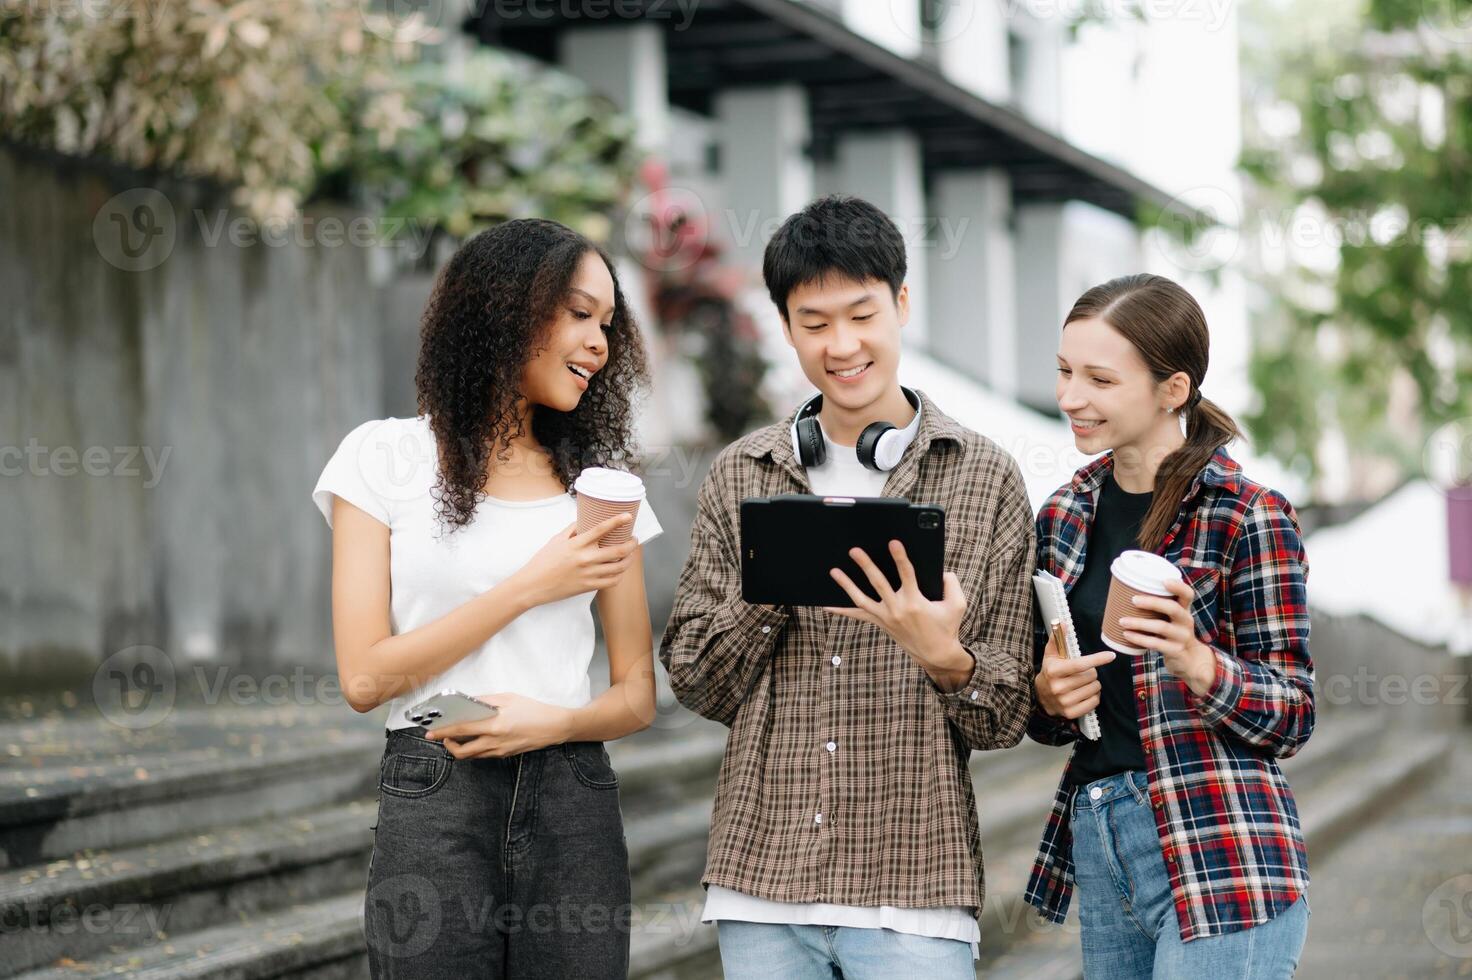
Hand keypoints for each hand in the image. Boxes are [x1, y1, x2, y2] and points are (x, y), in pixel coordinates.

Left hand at [424, 692, 570, 757]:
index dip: (443, 732)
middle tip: (442, 737)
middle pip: (462, 751)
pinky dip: (474, 748)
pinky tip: (475, 738)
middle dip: (448, 746)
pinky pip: (484, 754)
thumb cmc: (534, 710)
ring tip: (456, 737)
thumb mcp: (509, 698)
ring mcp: (500, 751)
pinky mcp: (505, 755)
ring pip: (472, 755)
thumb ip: (487, 700)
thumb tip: (469, 701)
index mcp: (495, 726)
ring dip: (460, 748)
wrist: (555, 727)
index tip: (430, 732)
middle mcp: (495, 742)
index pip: (461, 730)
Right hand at [514, 515, 637, 606]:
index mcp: (577, 544)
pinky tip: (619, 570)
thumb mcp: (556, 540)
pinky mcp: (588, 587)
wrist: (533, 585)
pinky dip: (619, 575)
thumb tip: (584, 520)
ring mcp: (588, 574)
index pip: (601, 529)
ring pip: (619, 567)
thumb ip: (572, 530)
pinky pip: (611, 581)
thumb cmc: (543, 561)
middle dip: (631, 544)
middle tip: (633, 540)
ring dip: (629, 560)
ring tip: (630, 555)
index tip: (628, 517)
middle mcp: (585, 558)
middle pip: (618, 550)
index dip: (617, 521)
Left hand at [823, 540, 968, 678]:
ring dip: (847, 585)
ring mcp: (886, 617)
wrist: (935, 654)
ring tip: (834, 571)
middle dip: (866, 565)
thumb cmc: (947, 626)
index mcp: (916, 601)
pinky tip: (825, 604)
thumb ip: (952, 584)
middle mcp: (898, 609)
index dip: (900, 557)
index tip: (893, 542)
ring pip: (862, 599)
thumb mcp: (957, 605)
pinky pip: (857, 615)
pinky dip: (841, 610)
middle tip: (854, 550)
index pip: (907, 574)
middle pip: (878, 583)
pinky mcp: (880, 622)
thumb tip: (943, 571)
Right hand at [1035, 634, 1114, 719]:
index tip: (1111, 656)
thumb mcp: (1051, 655)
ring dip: (1093, 684)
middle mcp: (1058, 687)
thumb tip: (1062, 622)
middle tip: (1081, 673)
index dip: (1097, 659)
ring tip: (1082, 683)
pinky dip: (1093, 697)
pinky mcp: (1071, 712)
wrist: (1041, 697)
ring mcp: (1064, 701)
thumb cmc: (1051, 671)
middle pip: (1091, 676)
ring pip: (1095, 688)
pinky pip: (1094, 702)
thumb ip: (1057, 638)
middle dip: (1091, 672)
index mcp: (1054, 671)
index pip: (1080, 664)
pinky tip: (1084, 694)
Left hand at [1118, 578, 1216, 696]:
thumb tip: (1126, 590)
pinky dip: (1139, 639)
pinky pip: (1156, 643)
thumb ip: (1158, 607)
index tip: (1164, 581)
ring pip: (1162, 627)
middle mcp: (1186, 621)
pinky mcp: (1175, 651)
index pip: (1187, 594)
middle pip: (1173, 608)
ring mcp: (1182, 637)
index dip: (1178, 586)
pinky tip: (1127, 635)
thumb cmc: (1173, 633)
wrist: (1189, 660)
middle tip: (1133, 600)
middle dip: (1153, 602)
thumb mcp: (1172, 618)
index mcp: (1184, 610)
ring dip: (1140, 623)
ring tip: (1122, 621)